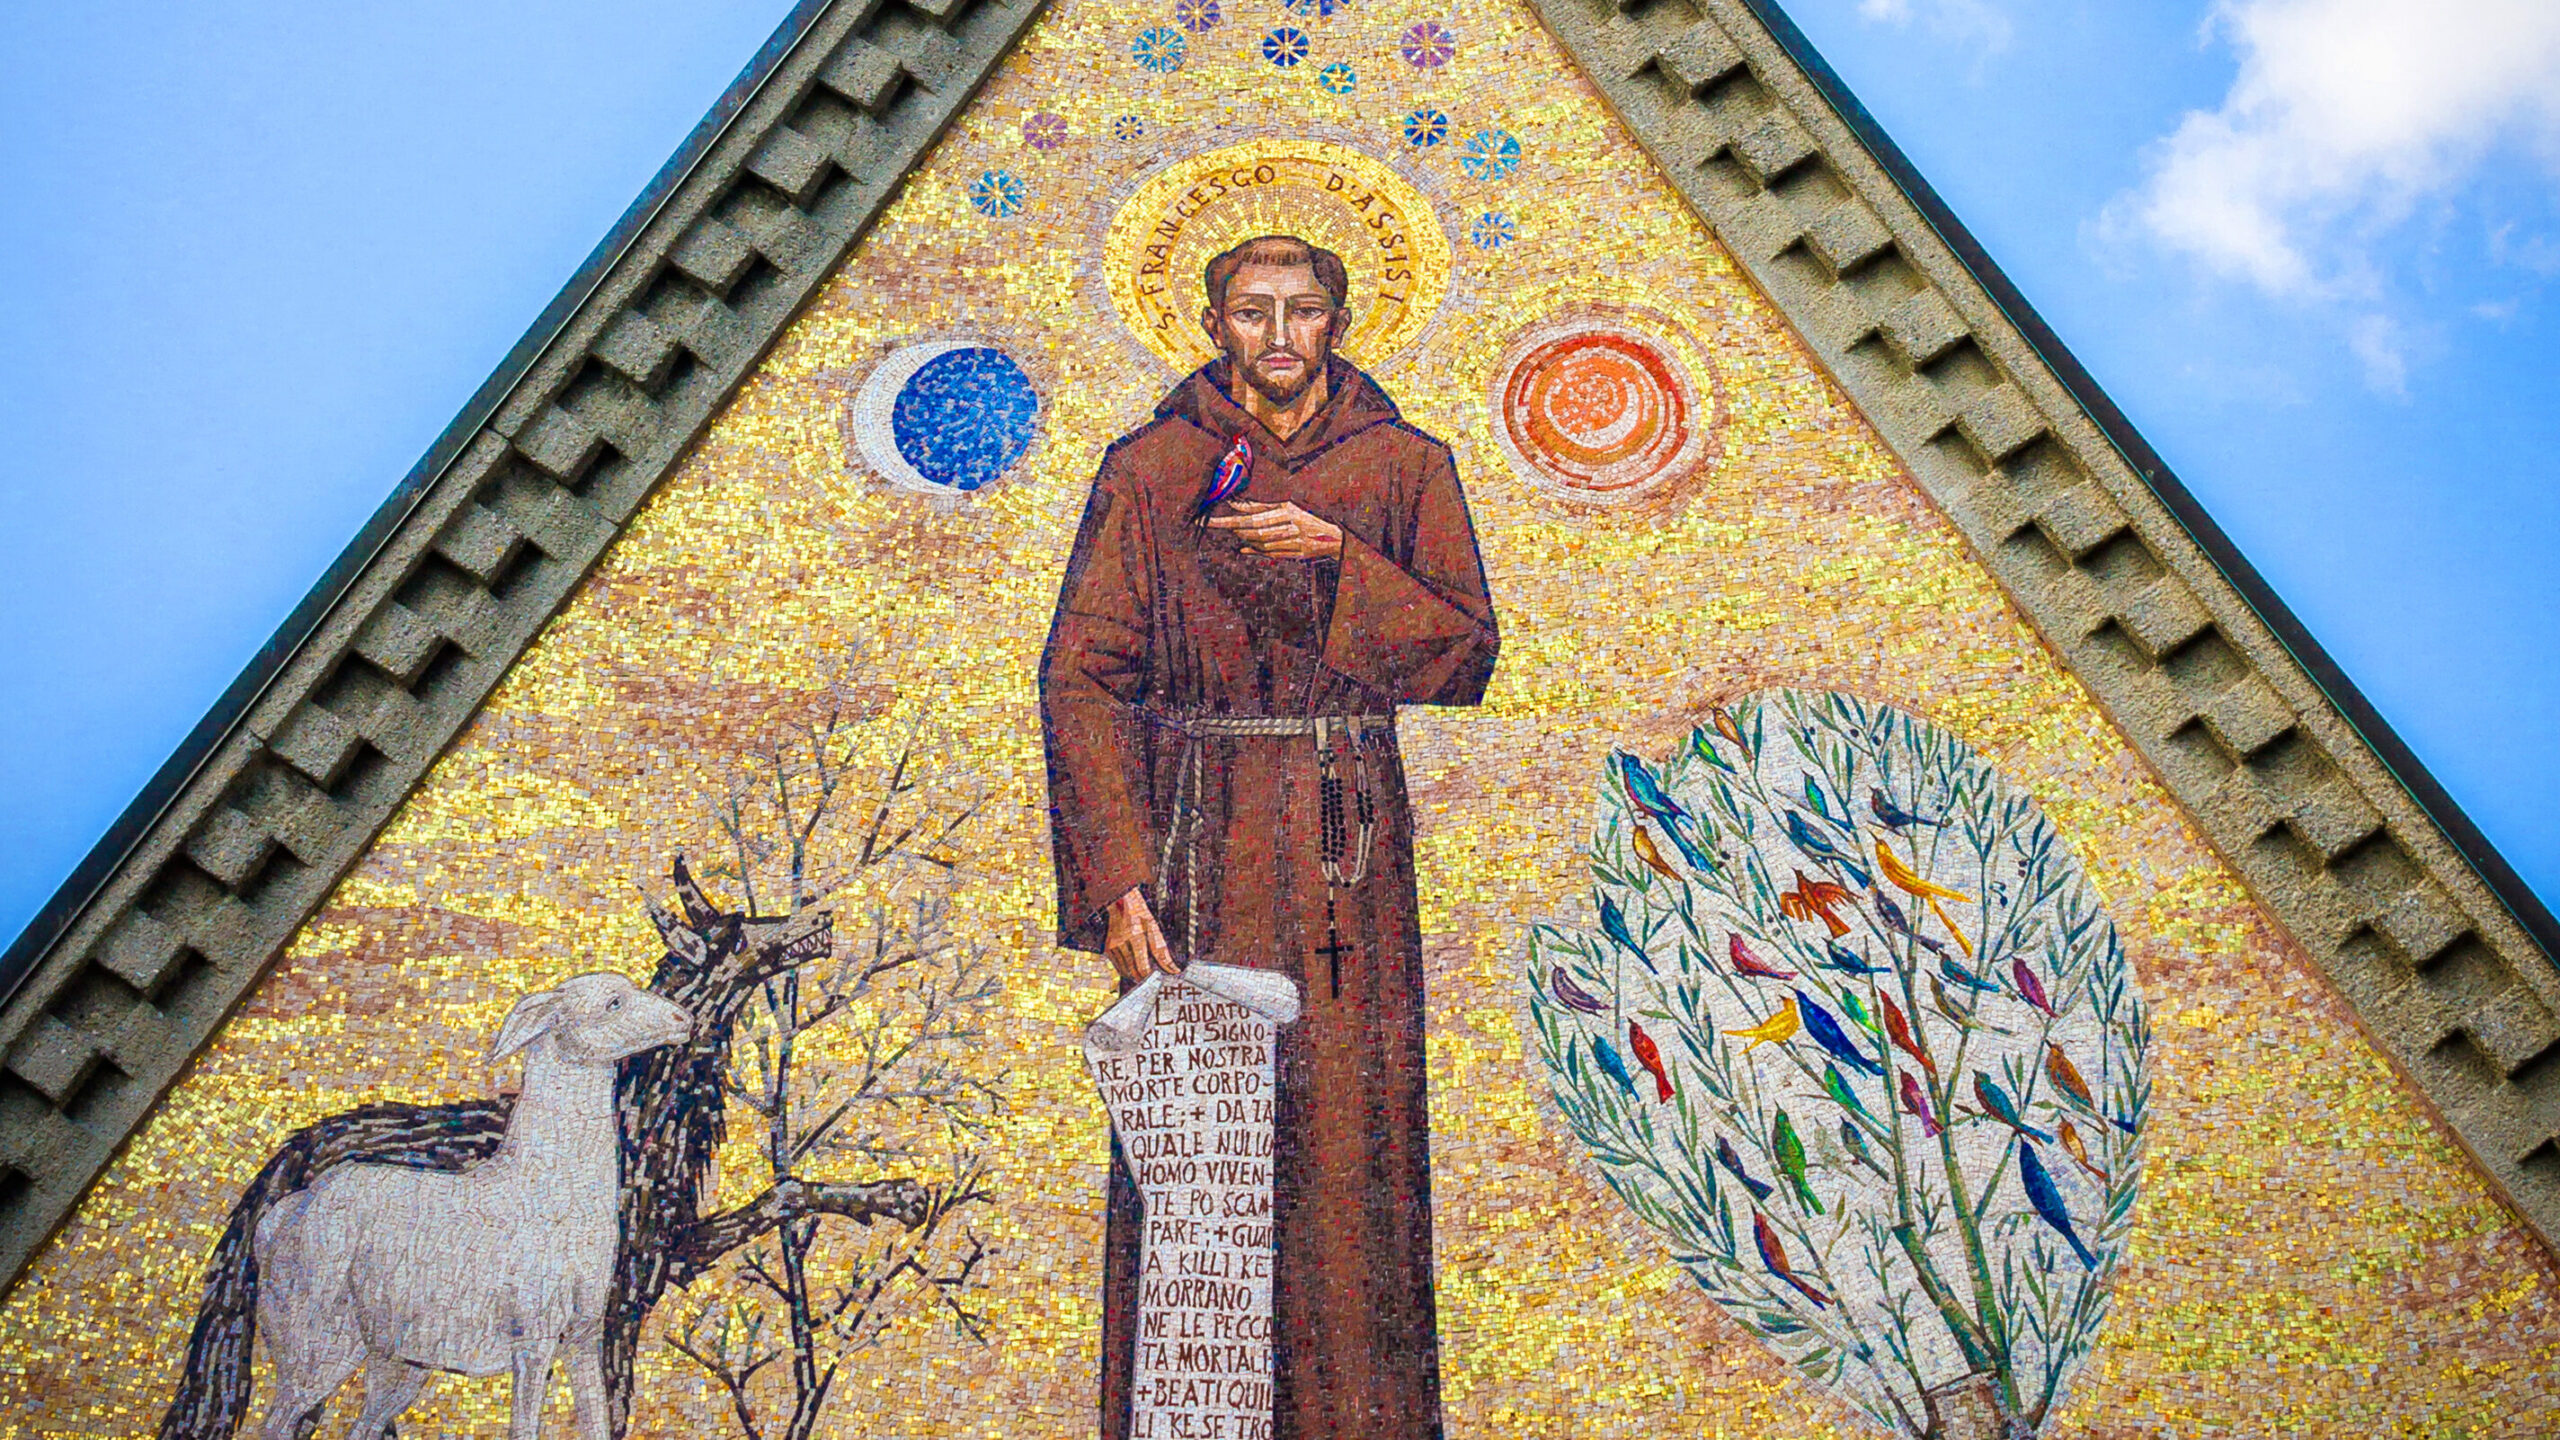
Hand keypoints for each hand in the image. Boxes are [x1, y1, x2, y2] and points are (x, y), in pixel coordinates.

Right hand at [1104, 887, 1180, 982]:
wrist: (1120, 901)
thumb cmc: (1139, 913)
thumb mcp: (1154, 928)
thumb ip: (1162, 951)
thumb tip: (1173, 969)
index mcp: (1135, 936)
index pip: (1143, 968)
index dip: (1151, 977)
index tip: (1160, 979)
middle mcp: (1121, 942)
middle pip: (1134, 973)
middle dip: (1145, 978)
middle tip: (1155, 978)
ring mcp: (1113, 946)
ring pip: (1126, 972)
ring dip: (1136, 975)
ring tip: (1146, 973)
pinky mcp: (1108, 948)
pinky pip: (1119, 967)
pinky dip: (1128, 970)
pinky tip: (1135, 966)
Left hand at [1206, 500, 1342, 559]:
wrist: (1334, 538)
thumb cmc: (1307, 519)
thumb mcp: (1287, 507)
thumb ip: (1261, 507)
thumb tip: (1235, 505)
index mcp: (1287, 512)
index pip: (1251, 517)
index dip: (1228, 520)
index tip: (1209, 520)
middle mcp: (1289, 528)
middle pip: (1253, 532)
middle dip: (1232, 528)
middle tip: (1214, 524)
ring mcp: (1292, 544)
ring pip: (1259, 544)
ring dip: (1244, 538)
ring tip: (1235, 532)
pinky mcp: (1294, 556)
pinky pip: (1268, 554)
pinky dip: (1254, 550)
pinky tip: (1244, 547)